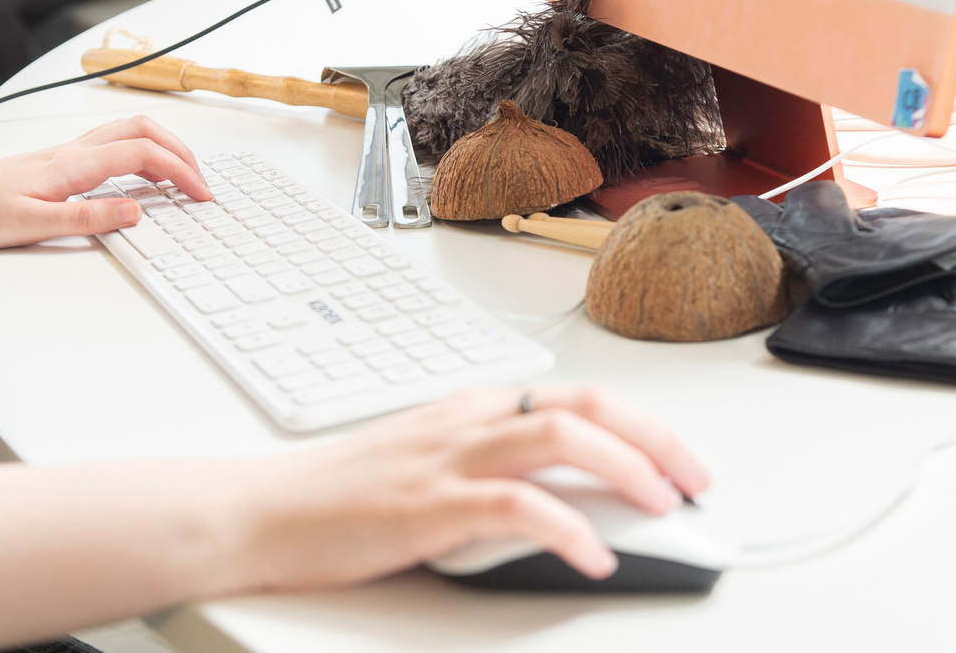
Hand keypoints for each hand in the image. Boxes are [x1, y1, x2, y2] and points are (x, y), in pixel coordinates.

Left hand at [0, 116, 212, 250]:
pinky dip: (142, 153)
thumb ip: (86, 217)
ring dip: (163, 147)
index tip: (201, 193)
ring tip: (182, 176)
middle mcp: (70, 152)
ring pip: (128, 132)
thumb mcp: (30, 226)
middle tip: (202, 182)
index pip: (141, 154)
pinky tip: (143, 178)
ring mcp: (65, 155)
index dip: (180, 170)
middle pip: (142, 130)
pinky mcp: (58, 164)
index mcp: (69, 164)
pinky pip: (112, 146)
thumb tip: (135, 211)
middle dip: (181, 151)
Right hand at [238, 386, 710, 590]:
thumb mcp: (428, 465)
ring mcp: (447, 459)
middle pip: (583, 406)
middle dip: (653, 438)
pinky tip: (593, 556)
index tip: (681, 460)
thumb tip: (564, 495)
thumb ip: (491, 467)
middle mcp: (469, 422)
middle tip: (695, 480)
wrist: (260, 512)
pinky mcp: (426, 506)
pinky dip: (566, 528)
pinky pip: (514, 505)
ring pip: (558, 437)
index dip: (642, 425)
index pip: (578, 399)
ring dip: (626, 469)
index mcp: (473, 409)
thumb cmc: (341, 495)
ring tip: (663, 508)